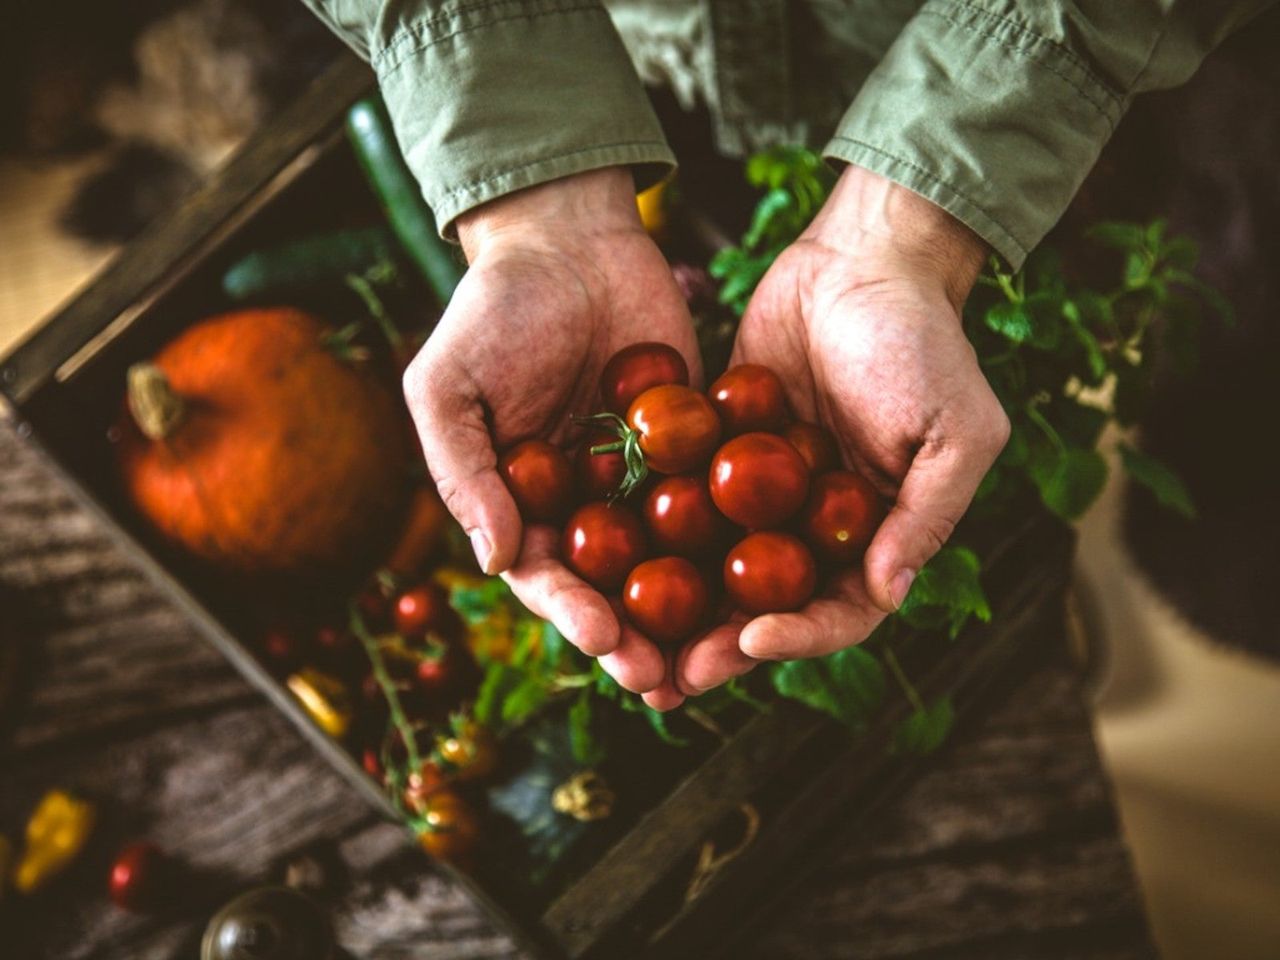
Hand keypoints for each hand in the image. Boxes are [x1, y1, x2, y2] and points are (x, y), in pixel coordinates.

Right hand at [402, 168, 700, 694]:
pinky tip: (771, 573)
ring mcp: (643, 478)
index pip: (546, 575)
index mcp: (522, 503)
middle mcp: (585, 504)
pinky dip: (739, 536)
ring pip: (671, 559)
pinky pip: (717, 496)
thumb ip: (464, 471)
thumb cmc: (492, 311)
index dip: (573, 612)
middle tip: (670, 678)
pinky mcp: (695, 444)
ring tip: (723, 655)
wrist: (569, 239)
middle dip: (639, 636)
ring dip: (693, 612)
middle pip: (613, 585)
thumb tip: (495, 560)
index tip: (604, 640)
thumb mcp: (448, 386)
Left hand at [676, 165, 1008, 695]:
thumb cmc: (924, 341)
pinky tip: (607, 555)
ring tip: (628, 639)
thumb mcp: (955, 429)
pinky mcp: (718, 450)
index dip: (800, 635)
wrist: (863, 258)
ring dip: (678, 608)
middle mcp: (816, 526)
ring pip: (717, 566)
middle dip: (721, 644)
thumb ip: (927, 514)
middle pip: (768, 606)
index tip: (752, 640)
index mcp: (876, 534)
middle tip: (671, 677)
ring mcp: (763, 492)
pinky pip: (684, 499)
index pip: (841, 610)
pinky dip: (650, 531)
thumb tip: (889, 594)